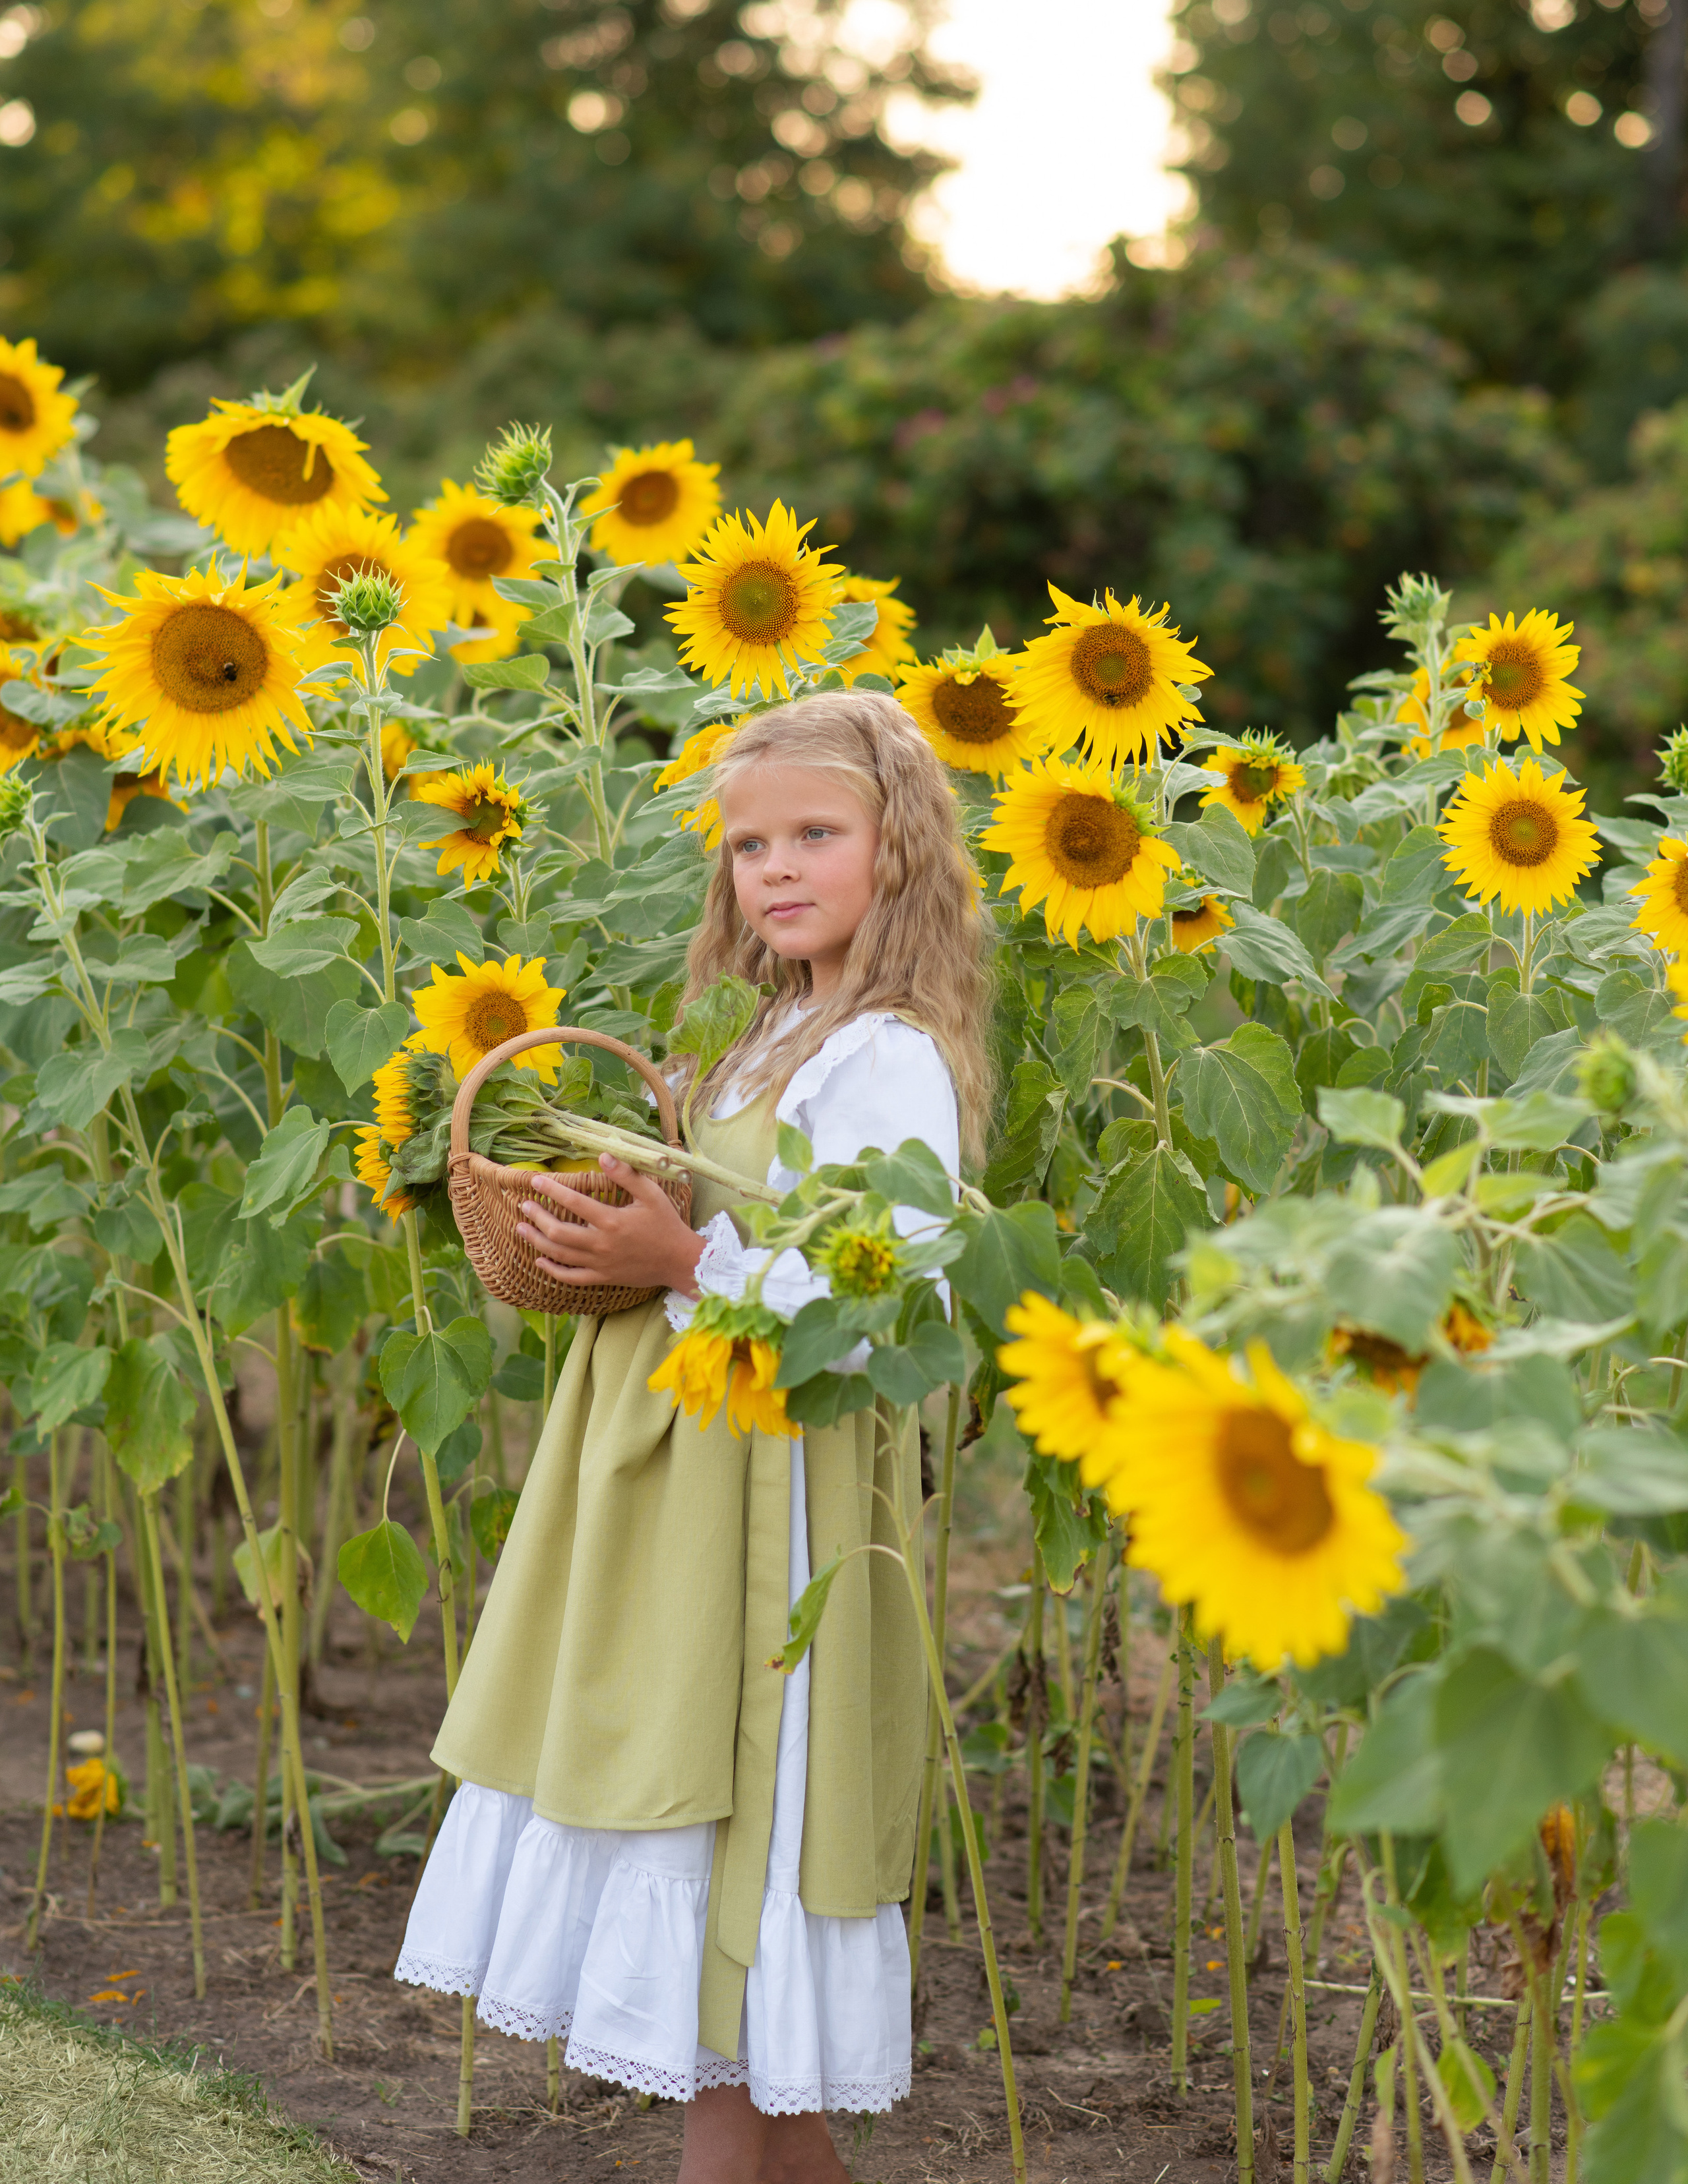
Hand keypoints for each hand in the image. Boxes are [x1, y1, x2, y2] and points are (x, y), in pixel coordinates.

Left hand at [514, 1156, 706, 1295]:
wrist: (679, 1261)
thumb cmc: (666, 1224)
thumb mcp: (652, 1194)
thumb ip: (627, 1175)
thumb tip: (603, 1155)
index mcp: (612, 1220)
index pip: (574, 1202)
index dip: (552, 1191)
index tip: (535, 1182)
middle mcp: (602, 1243)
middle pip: (559, 1232)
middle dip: (537, 1217)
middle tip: (524, 1205)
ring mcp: (600, 1263)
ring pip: (560, 1254)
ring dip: (537, 1241)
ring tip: (521, 1228)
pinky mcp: (602, 1277)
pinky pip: (571, 1277)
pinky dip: (553, 1271)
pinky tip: (540, 1260)